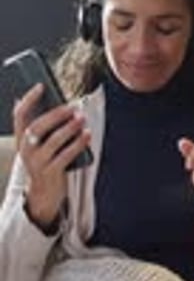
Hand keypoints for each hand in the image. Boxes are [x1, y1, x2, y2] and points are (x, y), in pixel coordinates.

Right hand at [13, 84, 90, 226]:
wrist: (42, 194)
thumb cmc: (45, 160)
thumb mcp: (39, 144)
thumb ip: (44, 125)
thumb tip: (59, 102)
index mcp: (21, 138)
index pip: (19, 115)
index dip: (28, 99)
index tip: (40, 86)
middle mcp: (26, 149)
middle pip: (38, 127)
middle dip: (56, 115)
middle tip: (73, 107)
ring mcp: (37, 162)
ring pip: (53, 141)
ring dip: (70, 128)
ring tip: (82, 119)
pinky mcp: (50, 173)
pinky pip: (66, 155)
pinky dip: (78, 144)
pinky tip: (87, 135)